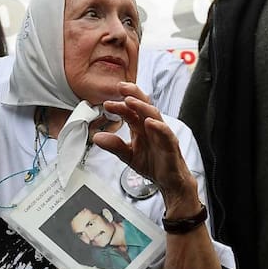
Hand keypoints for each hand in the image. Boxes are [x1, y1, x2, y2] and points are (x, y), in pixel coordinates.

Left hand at [96, 82, 198, 214]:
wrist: (170, 181)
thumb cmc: (153, 164)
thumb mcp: (128, 155)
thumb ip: (114, 146)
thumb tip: (97, 137)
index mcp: (141, 127)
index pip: (130, 112)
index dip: (119, 106)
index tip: (107, 104)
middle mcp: (152, 127)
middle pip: (144, 105)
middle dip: (133, 94)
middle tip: (120, 87)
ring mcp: (162, 134)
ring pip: (154, 115)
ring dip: (142, 107)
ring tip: (130, 101)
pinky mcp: (171, 145)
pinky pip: (166, 133)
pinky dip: (158, 127)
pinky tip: (149, 122)